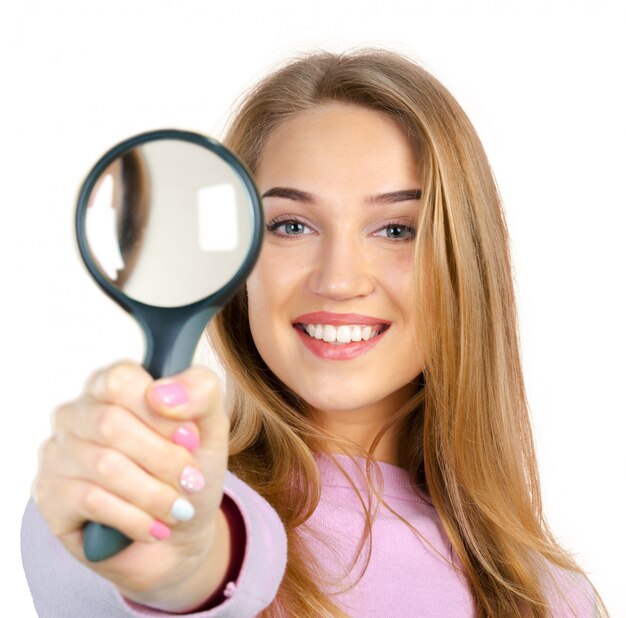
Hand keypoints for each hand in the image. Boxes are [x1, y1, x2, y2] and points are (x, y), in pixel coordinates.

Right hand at [32, 360, 229, 605]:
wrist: (181, 532)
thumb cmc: (190, 469)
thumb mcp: (211, 426)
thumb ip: (201, 392)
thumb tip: (161, 393)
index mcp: (113, 385)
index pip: (120, 379)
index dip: (160, 413)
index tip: (191, 438)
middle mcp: (78, 413)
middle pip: (112, 424)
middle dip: (164, 459)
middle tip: (191, 480)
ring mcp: (58, 453)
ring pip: (104, 466)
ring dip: (154, 494)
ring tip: (178, 508)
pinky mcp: (50, 496)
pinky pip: (92, 502)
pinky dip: (136, 518)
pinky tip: (154, 526)